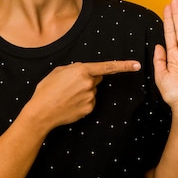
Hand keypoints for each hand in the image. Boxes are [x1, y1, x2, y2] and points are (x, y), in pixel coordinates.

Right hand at [25, 60, 140, 130]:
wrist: (41, 112)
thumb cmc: (46, 90)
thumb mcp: (58, 71)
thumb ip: (74, 69)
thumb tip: (84, 72)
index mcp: (81, 70)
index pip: (107, 67)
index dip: (124, 65)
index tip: (137, 64)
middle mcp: (89, 84)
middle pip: (97, 78)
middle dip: (89, 79)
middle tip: (71, 85)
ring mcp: (90, 97)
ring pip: (92, 91)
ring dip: (83, 91)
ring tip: (66, 96)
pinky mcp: (89, 109)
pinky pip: (90, 102)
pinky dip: (82, 102)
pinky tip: (70, 104)